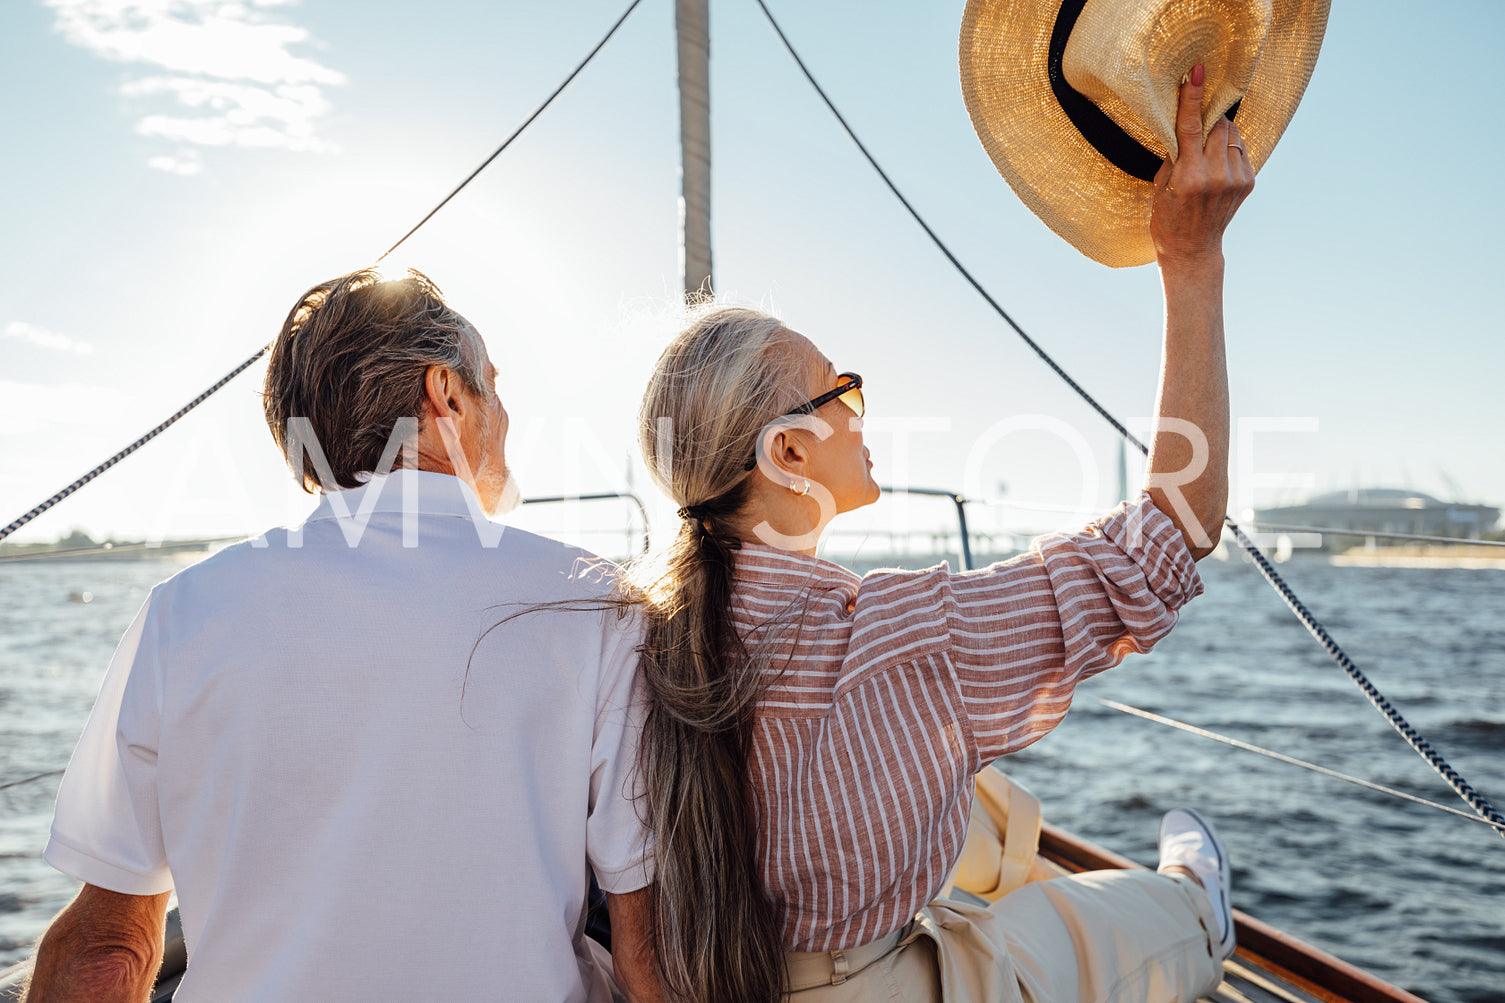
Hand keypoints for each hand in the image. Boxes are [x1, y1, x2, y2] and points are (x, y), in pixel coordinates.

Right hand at [1150, 64, 1254, 269]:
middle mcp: (1217, 177)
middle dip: (1208, 117)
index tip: (1198, 72)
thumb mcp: (1160, 186)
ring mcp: (1236, 179)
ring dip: (1218, 131)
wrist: (1192, 249)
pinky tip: (1216, 160)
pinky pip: (1240, 148)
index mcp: (1190, 177)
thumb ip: (1174, 154)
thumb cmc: (1167, 217)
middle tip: (1197, 118)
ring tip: (1205, 148)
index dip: (1194, 97)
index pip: (1192, 127)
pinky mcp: (1248, 181)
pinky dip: (1228, 146)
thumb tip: (1184, 122)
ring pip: (1231, 134)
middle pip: (1217, 125)